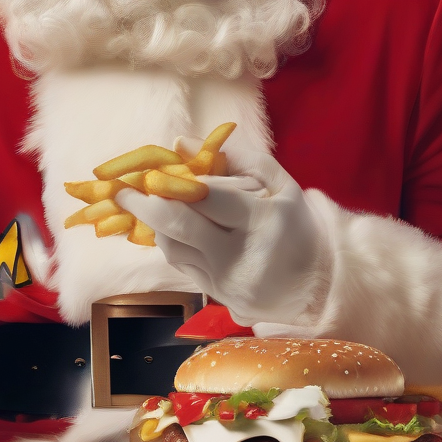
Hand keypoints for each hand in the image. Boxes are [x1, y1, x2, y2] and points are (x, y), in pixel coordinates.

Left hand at [115, 144, 321, 325]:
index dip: (174, 184)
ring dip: (155, 225)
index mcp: (262, 221)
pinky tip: (170, 227)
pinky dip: (171, 243)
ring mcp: (227, 281)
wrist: (320, 287)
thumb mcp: (280, 184)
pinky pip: (183, 265)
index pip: (207, 199)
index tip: (149, 173)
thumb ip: (236, 158)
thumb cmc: (298, 227)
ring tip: (145, 204)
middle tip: (121, 190)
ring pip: (174, 248)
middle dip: (144, 205)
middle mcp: (241, 255)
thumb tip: (182, 143)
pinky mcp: (218, 298)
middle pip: (181, 227)